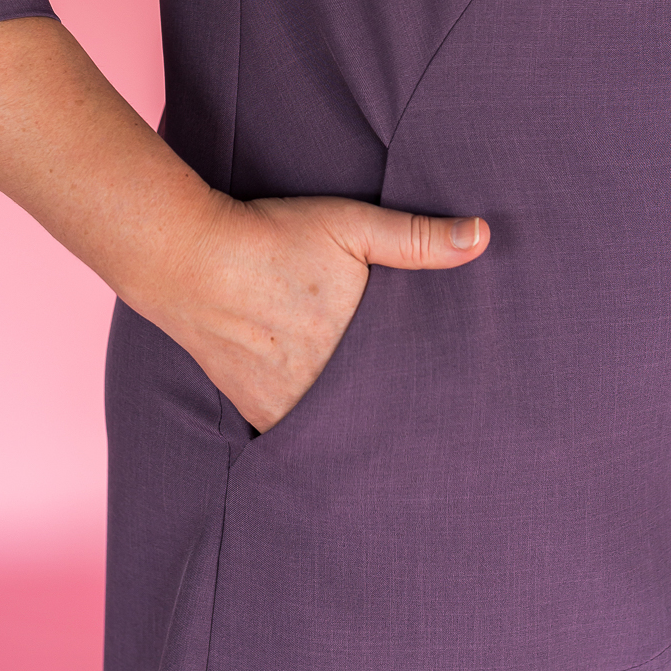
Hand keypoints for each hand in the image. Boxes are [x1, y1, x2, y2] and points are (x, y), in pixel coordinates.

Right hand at [139, 192, 488, 432]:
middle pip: (380, 420)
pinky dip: (319, 433)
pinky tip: (336, 432)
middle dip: (405, 422)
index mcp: (360, 355)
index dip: (440, 399)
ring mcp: (289, 409)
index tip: (462, 406)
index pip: (416, 393)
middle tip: (440, 438)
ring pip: (340, 435)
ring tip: (395, 445)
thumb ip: (418, 237)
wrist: (187, 260)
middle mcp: (326, 393)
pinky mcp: (258, 412)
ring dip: (360, 433)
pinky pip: (300, 436)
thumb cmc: (272, 238)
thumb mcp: (351, 226)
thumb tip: (482, 236)